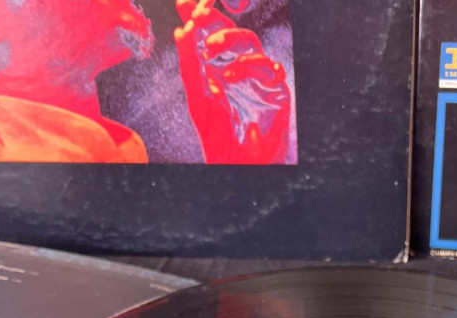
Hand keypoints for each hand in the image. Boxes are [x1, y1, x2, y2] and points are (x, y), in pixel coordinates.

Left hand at [174, 0, 290, 164]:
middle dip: (216, 21)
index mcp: (216, 68)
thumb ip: (189, 62)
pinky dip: (250, 66)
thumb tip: (182, 29)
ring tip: (212, 53)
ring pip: (250, 42)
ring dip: (230, 41)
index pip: (210, 32)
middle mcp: (237, 68)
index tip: (185, 3)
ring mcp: (257, 77)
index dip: (200, 14)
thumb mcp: (198, 96)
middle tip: (199, 18)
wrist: (240, 163)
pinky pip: (269, 66)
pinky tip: (232, 77)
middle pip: (231, 30)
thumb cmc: (217, 135)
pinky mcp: (274, 89)